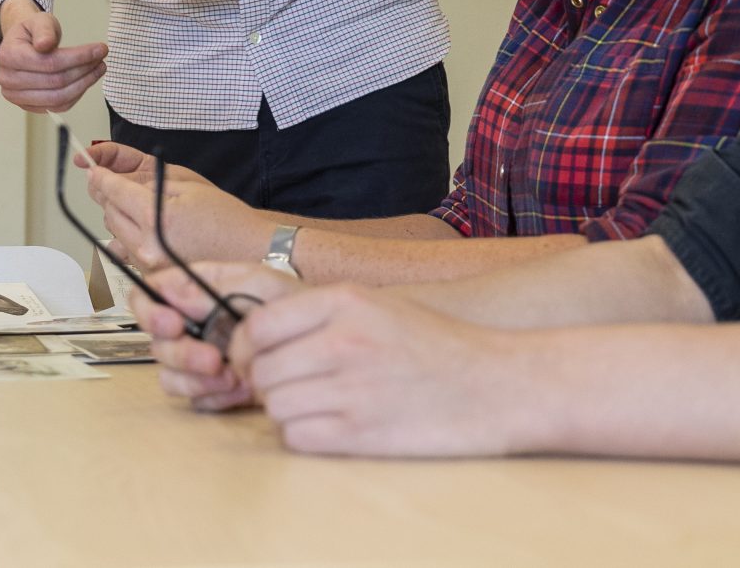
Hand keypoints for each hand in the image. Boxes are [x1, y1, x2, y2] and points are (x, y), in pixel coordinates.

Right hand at [0, 0, 106, 113]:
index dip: (78, 57)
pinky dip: (76, 95)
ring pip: (58, 98)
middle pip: (55, 81)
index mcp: (8, 55)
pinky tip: (86, 80)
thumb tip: (45, 44)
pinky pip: (58, 106)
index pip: (49, 62)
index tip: (100, 49)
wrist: (23, 45)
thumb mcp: (39, 21)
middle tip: (101, 59)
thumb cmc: (33, 32)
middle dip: (84, 70)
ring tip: (98, 69)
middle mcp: (8, 79)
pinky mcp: (28, 106)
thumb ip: (44, 30)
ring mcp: (16, 96)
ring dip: (84, 84)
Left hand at [86, 144, 272, 270]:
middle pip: (108, 213)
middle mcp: (147, 246)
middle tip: (114, 182)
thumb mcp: (188, 185)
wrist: (250, 250)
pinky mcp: (153, 276)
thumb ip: (149, 181)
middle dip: (108, 195)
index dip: (101, 176)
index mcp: (155, 218)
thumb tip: (120, 180)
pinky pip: (127, 251)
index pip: (113, 192)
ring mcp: (149, 265)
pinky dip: (129, 237)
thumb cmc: (227, 219)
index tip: (94, 168)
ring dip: (119, 216)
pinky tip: (147, 229)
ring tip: (138, 206)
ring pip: (114, 233)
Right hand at [128, 261, 300, 413]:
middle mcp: (190, 324)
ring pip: (169, 375)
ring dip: (195, 379)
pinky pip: (194, 399)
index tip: (172, 323)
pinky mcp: (211, 388)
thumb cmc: (293, 303)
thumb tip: (170, 293)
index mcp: (195, 290)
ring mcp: (198, 358)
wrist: (321, 344)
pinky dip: (214, 397)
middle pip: (156, 341)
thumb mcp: (258, 283)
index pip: (150, 295)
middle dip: (181, 353)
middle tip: (212, 359)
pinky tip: (240, 390)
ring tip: (232, 377)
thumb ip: (213, 287)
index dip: (150, 310)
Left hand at [233, 284, 533, 456]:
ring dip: (286, 411)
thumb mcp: (378, 305)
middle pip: (261, 370)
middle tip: (292, 387)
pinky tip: (332, 426)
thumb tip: (255, 333)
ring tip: (318, 406)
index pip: (257, 325)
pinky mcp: (361, 433)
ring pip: (275, 407)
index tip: (251, 358)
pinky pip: (297, 438)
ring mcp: (352, 388)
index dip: (243, 347)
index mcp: (345, 301)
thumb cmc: (435, 344)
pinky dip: (305, 436)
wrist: (496, 384)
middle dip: (266, 383)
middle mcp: (344, 340)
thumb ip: (319, 314)